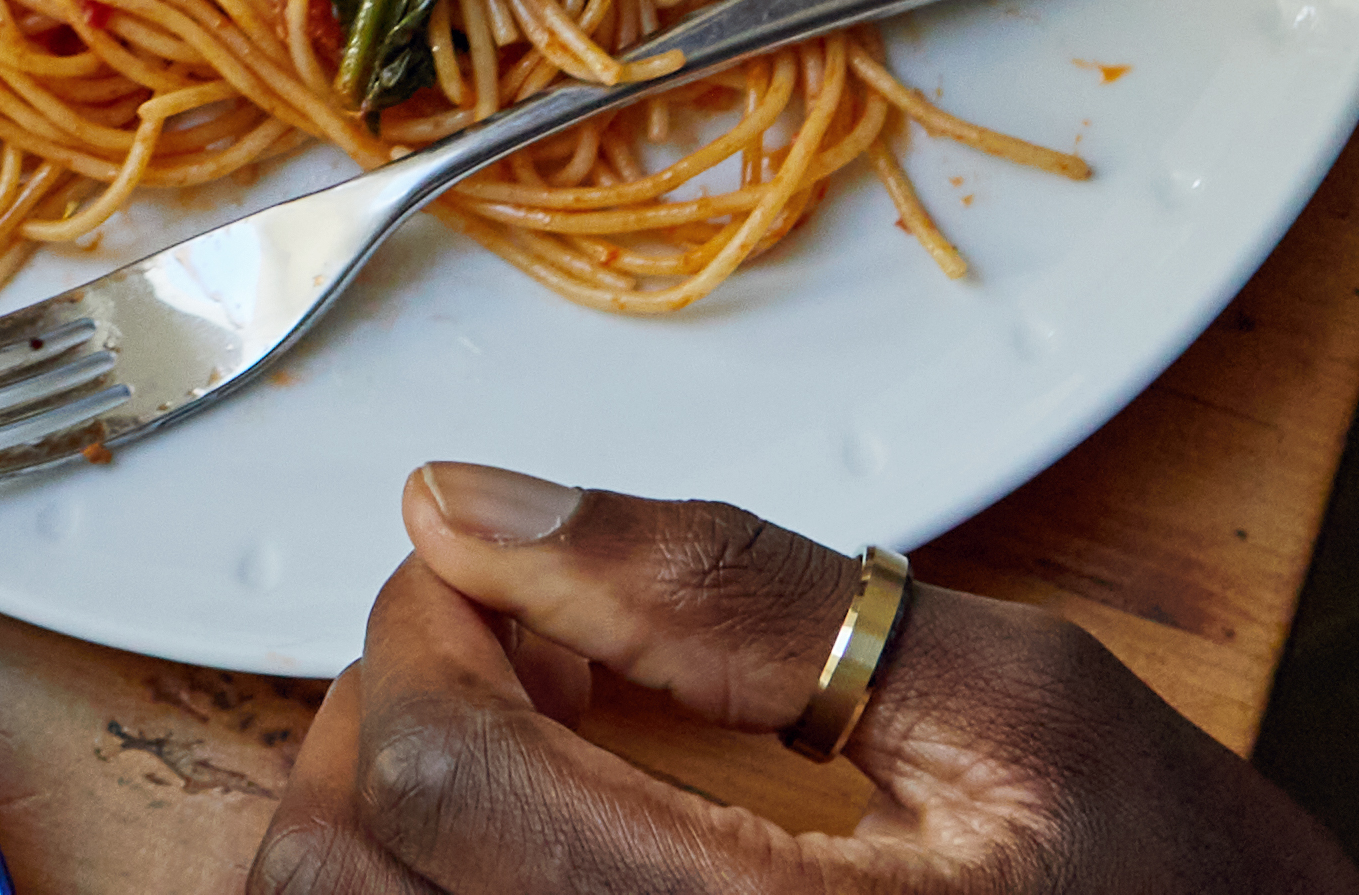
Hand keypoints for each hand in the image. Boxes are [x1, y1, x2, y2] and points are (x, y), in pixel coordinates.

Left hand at [236, 467, 1358, 894]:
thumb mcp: (1023, 710)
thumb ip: (728, 593)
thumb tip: (481, 502)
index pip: (443, 770)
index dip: (432, 620)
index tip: (500, 570)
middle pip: (336, 882)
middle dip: (386, 717)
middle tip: (506, 654)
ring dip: (392, 822)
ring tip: (530, 753)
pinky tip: (553, 847)